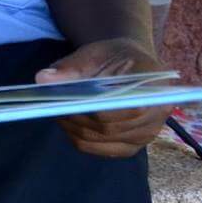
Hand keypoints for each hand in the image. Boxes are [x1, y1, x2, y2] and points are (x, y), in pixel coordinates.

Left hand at [35, 38, 167, 156]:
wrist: (130, 65)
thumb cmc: (114, 56)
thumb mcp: (94, 53)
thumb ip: (71, 66)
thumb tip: (43, 79)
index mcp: (157, 87)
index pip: (126, 108)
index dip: (94, 108)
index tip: (64, 101)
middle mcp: (158, 115)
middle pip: (111, 127)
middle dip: (77, 118)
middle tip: (50, 105)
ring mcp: (147, 135)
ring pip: (103, 140)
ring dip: (75, 128)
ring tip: (55, 111)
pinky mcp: (132, 146)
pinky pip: (102, 149)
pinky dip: (80, 138)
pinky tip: (68, 123)